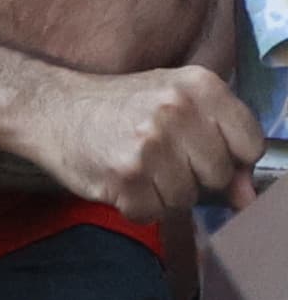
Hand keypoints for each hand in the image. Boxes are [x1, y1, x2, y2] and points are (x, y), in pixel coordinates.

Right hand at [6, 60, 264, 218]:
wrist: (50, 108)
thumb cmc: (117, 108)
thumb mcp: (175, 108)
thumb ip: (219, 146)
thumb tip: (247, 198)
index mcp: (199, 86)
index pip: (249, 144)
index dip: (229, 156)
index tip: (201, 150)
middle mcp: (177, 110)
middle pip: (217, 175)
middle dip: (192, 175)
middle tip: (158, 155)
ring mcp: (151, 144)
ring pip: (186, 199)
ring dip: (161, 193)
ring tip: (135, 166)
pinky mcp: (125, 175)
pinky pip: (151, 213)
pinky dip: (134, 205)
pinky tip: (118, 180)